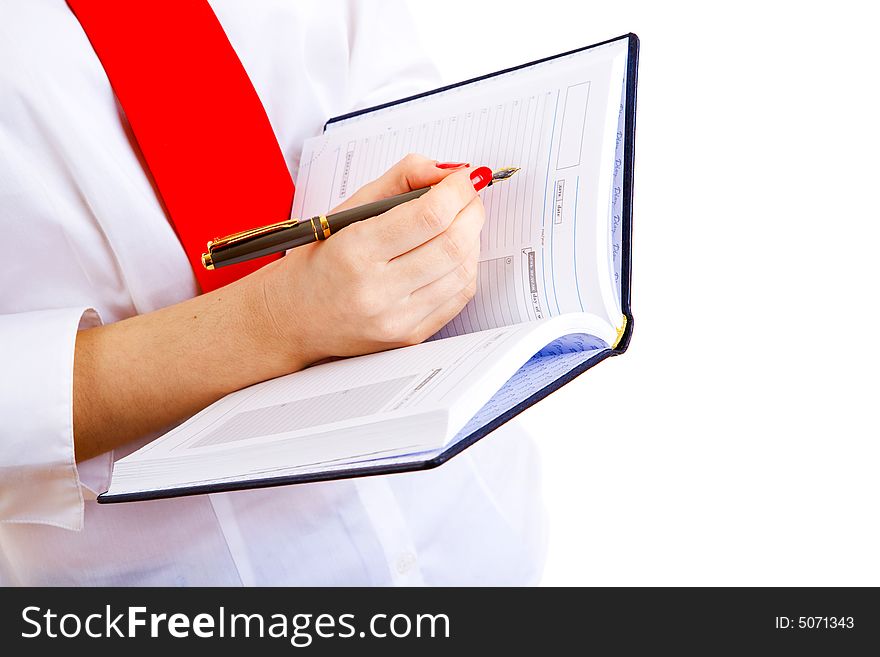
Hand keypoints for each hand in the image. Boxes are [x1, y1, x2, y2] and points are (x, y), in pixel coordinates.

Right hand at [260, 154, 484, 363]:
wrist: (293, 319)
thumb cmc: (320, 260)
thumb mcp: (349, 209)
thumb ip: (400, 179)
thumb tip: (448, 172)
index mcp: (355, 251)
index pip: (429, 216)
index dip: (457, 190)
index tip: (463, 178)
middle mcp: (377, 291)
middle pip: (453, 244)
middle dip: (472, 211)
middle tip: (467, 197)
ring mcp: (397, 320)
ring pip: (463, 271)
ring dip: (472, 239)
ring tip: (459, 223)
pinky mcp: (410, 337)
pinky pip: (459, 298)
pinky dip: (465, 268)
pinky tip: (452, 254)